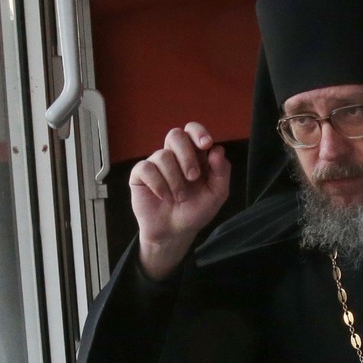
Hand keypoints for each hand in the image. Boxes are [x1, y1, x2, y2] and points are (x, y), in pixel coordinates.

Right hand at [131, 123, 230, 279]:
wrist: (174, 232)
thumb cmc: (195, 211)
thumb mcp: (216, 195)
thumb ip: (221, 172)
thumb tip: (217, 149)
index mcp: (194, 155)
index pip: (192, 130)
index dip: (198, 132)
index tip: (206, 145)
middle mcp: (174, 155)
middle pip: (175, 135)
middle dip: (186, 156)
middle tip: (193, 177)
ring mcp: (156, 163)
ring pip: (163, 155)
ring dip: (174, 179)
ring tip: (179, 197)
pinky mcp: (140, 174)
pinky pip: (147, 168)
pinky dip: (158, 184)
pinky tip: (163, 196)